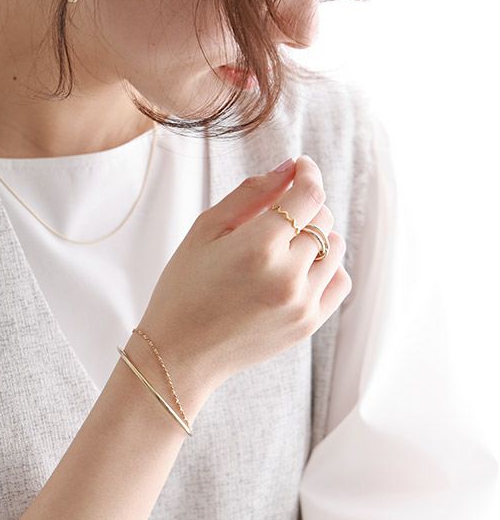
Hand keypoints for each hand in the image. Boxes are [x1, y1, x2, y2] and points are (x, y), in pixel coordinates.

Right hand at [138, 155, 351, 394]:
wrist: (180, 354)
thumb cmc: (185, 287)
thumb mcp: (205, 230)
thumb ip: (250, 193)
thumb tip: (289, 166)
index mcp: (258, 246)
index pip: (308, 195)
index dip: (309, 173)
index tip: (301, 166)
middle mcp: (288, 275)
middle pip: (323, 218)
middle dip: (304, 205)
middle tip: (277, 210)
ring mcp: (302, 303)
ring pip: (335, 247)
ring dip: (316, 234)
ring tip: (284, 242)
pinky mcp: (309, 324)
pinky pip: (340, 280)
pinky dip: (327, 265)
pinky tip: (299, 266)